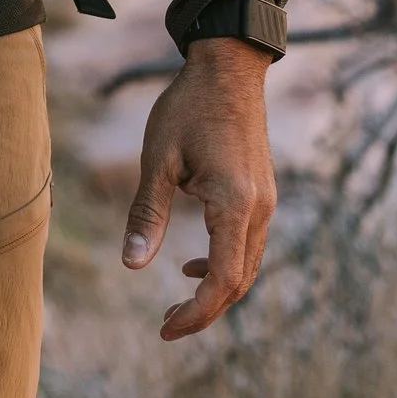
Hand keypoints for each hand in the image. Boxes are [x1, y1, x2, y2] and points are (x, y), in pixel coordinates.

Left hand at [121, 36, 276, 339]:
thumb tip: (131, 264)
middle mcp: (258, 209)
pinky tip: (192, 264)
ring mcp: (264, 201)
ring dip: (215, 290)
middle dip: (204, 310)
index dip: (197, 313)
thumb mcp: (158, 161)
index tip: (166, 329)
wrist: (229, 68)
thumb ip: (147, 215)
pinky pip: (247, 244)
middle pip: (239, 281)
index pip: (222, 279)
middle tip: (166, 326)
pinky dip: (224, 264)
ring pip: (247, 265)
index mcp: (234, 204)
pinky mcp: (261, 193)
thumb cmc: (189, 108)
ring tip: (177, 304)